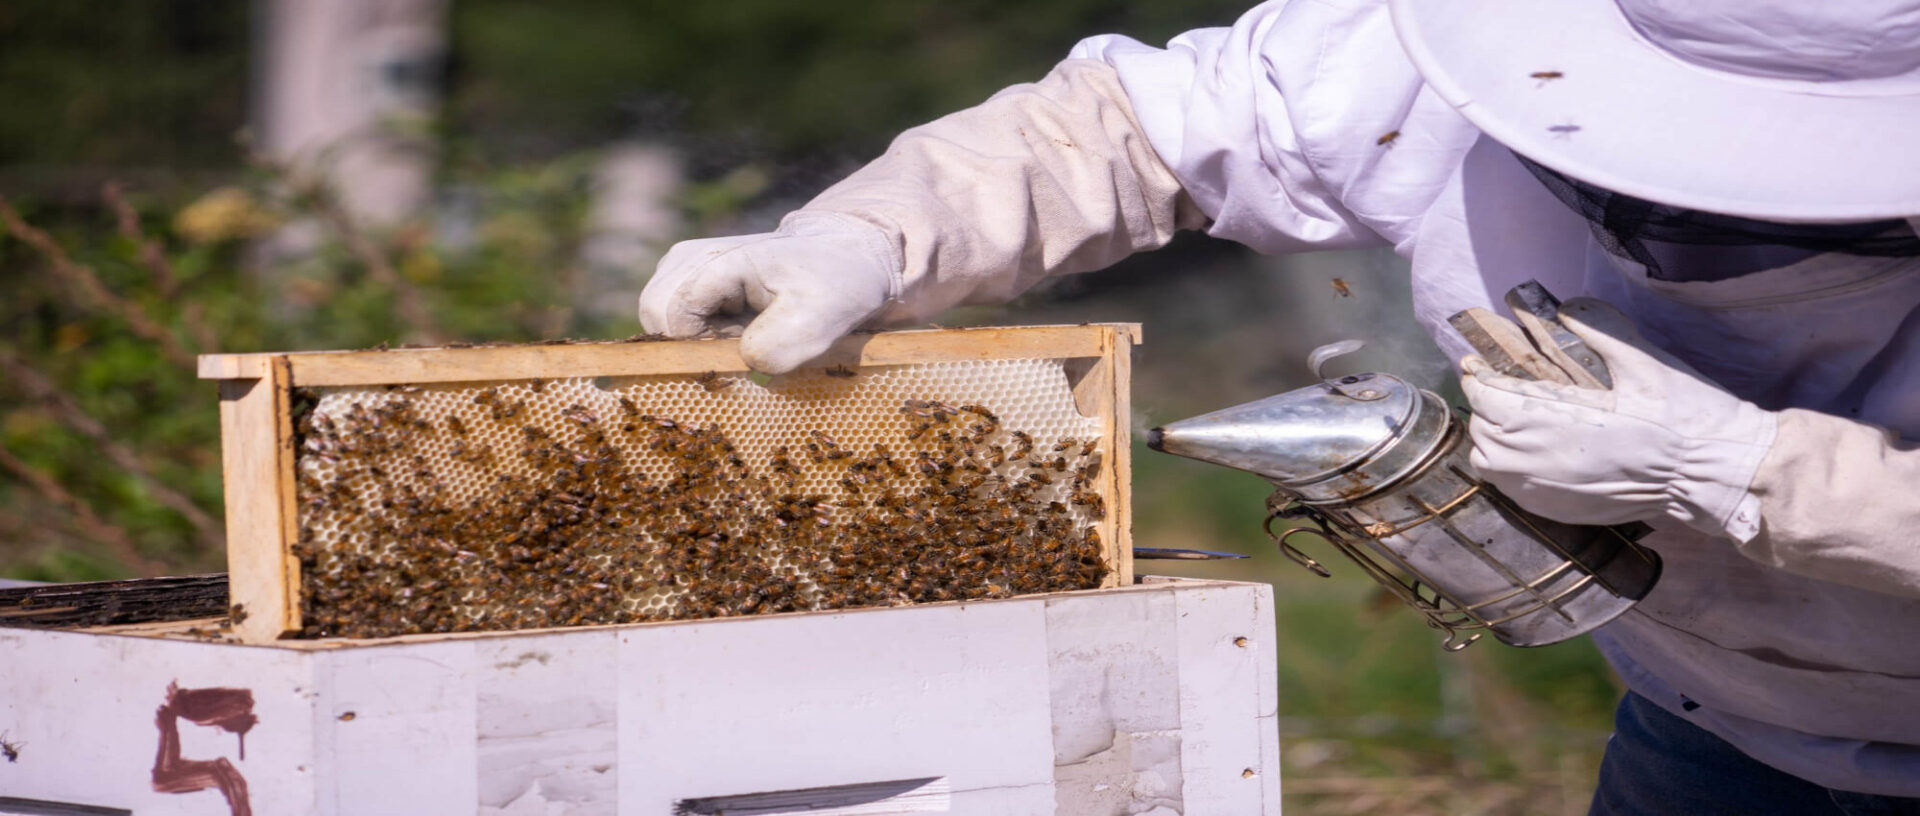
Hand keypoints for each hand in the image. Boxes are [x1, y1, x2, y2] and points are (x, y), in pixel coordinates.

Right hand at [639, 213, 900, 373]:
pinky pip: (672, 323)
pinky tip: (739, 326)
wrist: (842, 259)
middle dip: (695, 345)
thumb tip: (743, 362)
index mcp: (713, 263)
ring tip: (746, 329)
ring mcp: (682, 268)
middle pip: (656, 321)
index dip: (701, 349)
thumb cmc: (833, 284)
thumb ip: (780, 343)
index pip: (670, 321)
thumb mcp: (822, 315)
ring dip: (700, 341)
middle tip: (745, 338)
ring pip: (660, 325)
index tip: (744, 346)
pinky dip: (702, 337)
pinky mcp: (686, 281)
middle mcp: (686, 260)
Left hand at [1459, 298, 1776, 539]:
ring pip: (1488, 461)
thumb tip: (1564, 308)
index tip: (1482, 362)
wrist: (1712, 476)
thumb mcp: (1640, 360)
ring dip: (1493, 437)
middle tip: (1503, 384)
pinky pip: (1509, 488)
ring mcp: (1540, 492)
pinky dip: (1508, 466)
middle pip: (1481, 428)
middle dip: (1487, 403)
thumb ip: (1595, 328)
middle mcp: (1531, 461)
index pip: (1484, 395)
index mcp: (1545, 420)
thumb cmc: (1681, 416)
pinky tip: (1533, 451)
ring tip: (1515, 418)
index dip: (1479, 375)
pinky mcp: (1554, 512)